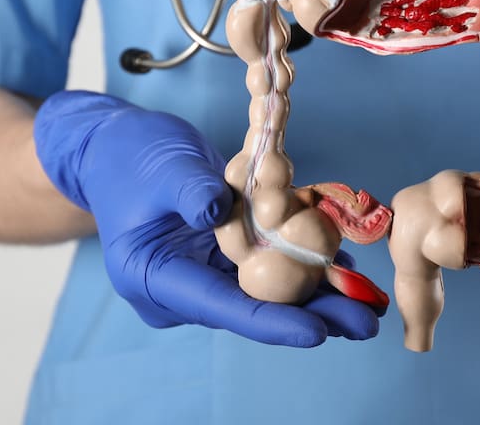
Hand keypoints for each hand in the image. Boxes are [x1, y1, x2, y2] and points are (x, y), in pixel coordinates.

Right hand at [33, 91, 380, 345]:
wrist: (112, 148)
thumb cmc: (129, 157)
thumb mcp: (160, 166)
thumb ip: (190, 189)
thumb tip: (220, 210)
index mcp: (154, 278)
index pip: (222, 307)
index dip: (273, 321)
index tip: (318, 332)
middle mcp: (181, 286)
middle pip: (253, 306)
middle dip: (311, 315)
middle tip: (365, 323)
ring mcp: (201, 273)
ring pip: (266, 291)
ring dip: (315, 294)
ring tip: (367, 301)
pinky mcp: (218, 256)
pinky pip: (266, 267)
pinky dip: (302, 264)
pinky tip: (342, 265)